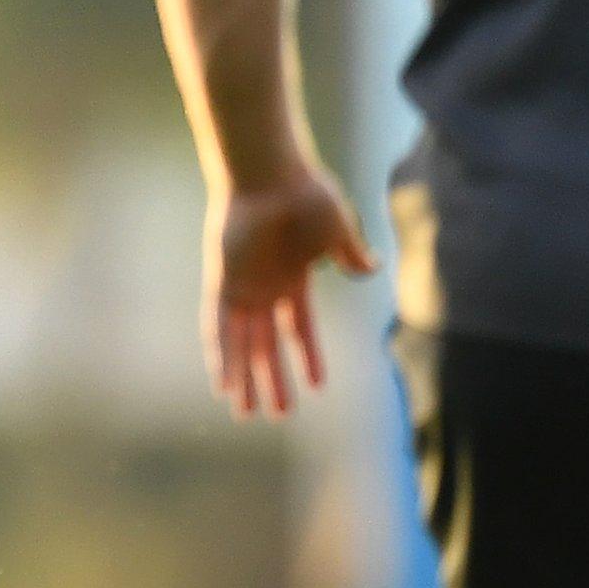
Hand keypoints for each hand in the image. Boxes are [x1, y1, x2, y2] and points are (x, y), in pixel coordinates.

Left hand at [202, 166, 376, 419]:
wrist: (270, 172)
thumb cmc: (306, 195)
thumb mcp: (338, 230)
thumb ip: (350, 253)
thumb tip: (371, 266)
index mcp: (293, 278)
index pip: (299, 328)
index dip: (307, 356)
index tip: (316, 386)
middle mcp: (264, 287)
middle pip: (265, 345)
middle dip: (271, 380)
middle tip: (276, 415)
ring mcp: (242, 285)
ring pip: (241, 344)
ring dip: (244, 378)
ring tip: (246, 413)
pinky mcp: (222, 280)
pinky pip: (217, 326)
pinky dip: (220, 355)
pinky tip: (222, 382)